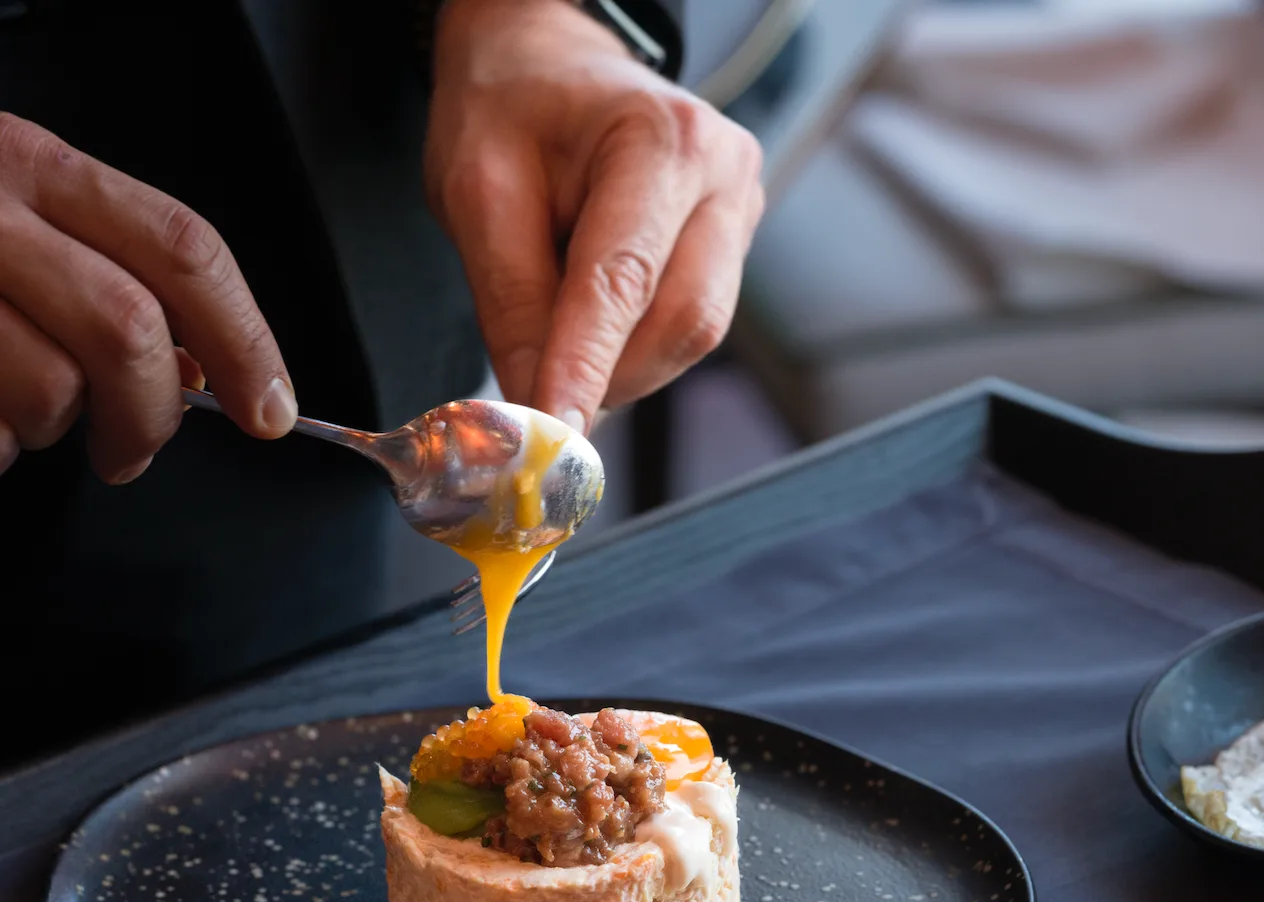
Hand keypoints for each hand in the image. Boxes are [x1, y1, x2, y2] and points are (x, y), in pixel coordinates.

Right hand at [0, 114, 294, 481]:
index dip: (247, 339)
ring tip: (20, 419)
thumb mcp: (17, 217)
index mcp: (34, 165)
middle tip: (132, 451)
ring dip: (51, 432)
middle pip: (128, 327)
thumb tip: (204, 369)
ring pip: (48, 389)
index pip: (185, 249)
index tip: (270, 407)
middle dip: (149, 415)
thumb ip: (107, 273)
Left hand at [426, 0, 764, 429]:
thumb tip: (533, 408)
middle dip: (608, 373)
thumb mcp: (477, 188)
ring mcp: (742, 210)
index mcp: (662, 139)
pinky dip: (634, 343)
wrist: (550, 60)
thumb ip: (509, 301)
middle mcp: (724, 174)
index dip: (587, 367)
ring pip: (692, 336)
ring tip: (559, 328)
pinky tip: (593, 315)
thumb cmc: (511, 105)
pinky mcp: (735, 243)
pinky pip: (690, 324)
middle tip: (539, 395)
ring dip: (620, 361)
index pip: (624, 281)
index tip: (556, 435)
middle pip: (682, 322)